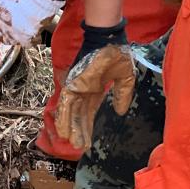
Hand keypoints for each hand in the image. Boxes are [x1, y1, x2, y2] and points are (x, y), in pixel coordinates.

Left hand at [55, 22, 135, 151]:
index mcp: (95, 90)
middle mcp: (84, 91)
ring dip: (71, 127)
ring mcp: (77, 88)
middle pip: (80, 115)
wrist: (108, 41)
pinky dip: (64, 117)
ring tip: (72, 143)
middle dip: (80, 131)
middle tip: (80, 147)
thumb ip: (122, 95)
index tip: (89, 140)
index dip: (88, 126)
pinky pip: (66, 103)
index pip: (90, 112)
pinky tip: (63, 130)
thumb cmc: (117, 56)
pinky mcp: (72, 84)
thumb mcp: (125, 79)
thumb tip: (120, 112)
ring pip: (72, 112)